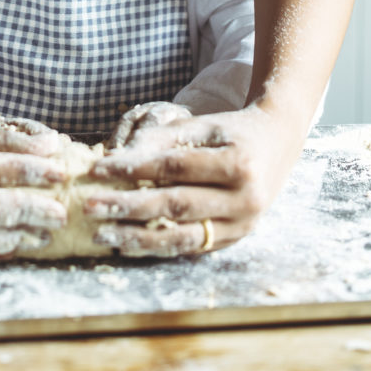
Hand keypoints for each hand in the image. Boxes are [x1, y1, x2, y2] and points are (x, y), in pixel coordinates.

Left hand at [86, 102, 306, 256]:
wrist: (279, 142)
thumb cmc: (234, 129)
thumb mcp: (202, 124)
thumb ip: (162, 139)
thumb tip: (116, 159)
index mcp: (237, 164)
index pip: (174, 168)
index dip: (134, 169)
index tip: (99, 169)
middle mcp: (244, 199)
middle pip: (175, 205)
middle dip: (128, 207)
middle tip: (91, 206)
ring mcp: (243, 224)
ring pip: (183, 236)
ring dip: (139, 238)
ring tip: (104, 234)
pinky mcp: (237, 239)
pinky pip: (192, 246)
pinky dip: (159, 246)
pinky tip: (130, 242)